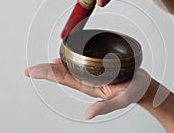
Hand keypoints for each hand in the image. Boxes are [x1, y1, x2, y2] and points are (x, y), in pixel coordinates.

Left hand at [24, 59, 151, 118]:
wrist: (143, 86)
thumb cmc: (134, 91)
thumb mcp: (121, 101)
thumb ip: (104, 107)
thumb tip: (88, 115)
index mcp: (89, 86)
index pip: (63, 79)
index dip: (46, 74)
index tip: (31, 72)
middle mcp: (87, 80)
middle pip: (62, 74)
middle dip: (45, 71)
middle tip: (31, 69)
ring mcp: (92, 74)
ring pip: (69, 69)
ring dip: (55, 66)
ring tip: (43, 64)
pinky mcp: (99, 68)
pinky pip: (80, 64)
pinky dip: (69, 60)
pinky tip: (63, 58)